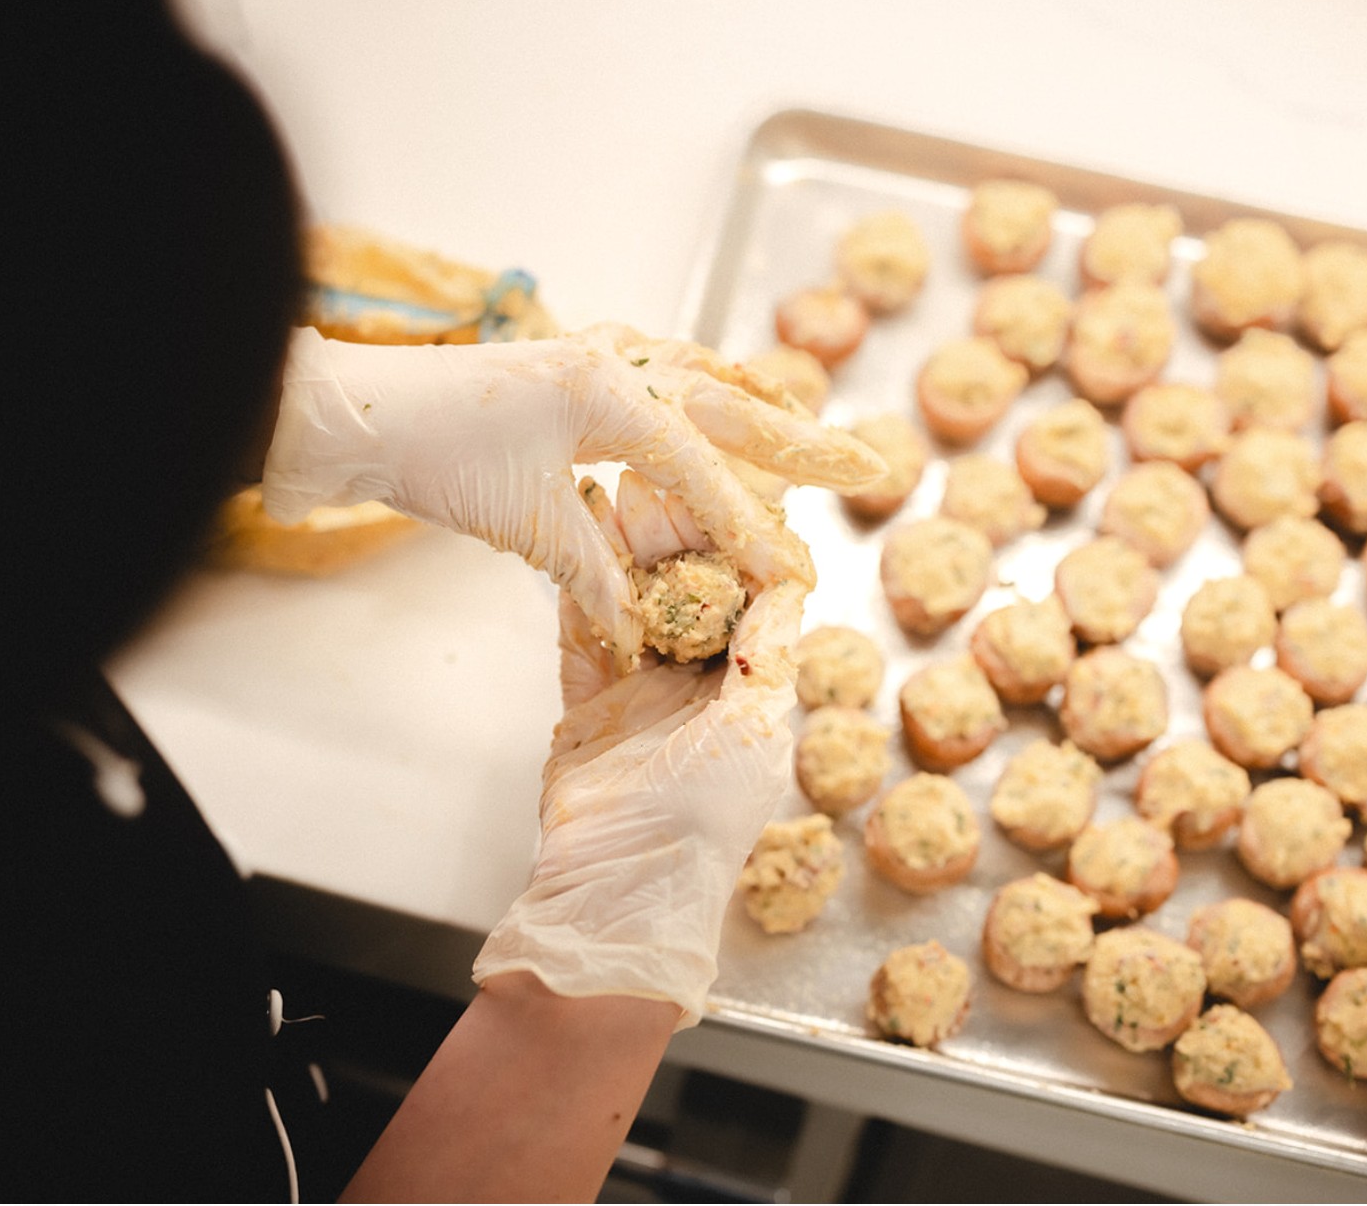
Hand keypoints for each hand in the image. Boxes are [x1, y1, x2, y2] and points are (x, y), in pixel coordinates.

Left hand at [263, 324, 880, 667]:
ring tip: (807, 423)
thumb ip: (598, 577)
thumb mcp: (527, 526)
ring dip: (755, 403)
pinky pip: (654, 369)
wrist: (348, 413)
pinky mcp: (566, 363)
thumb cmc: (428, 456)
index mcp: (609, 390)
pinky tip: (712, 401)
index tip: (795, 570)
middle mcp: (612, 357)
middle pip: (729, 403)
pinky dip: (695, 389)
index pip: (704, 468)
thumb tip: (643, 633)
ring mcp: (590, 352)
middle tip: (867, 464)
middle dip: (800, 441)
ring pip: (697, 373)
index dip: (753, 526)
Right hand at [470, 482, 805, 1025]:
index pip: (753, 603)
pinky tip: (572, 540)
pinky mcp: (585, 708)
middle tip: (660, 476)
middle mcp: (697, 691)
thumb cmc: (703, 822)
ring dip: (622, 553)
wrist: (619, 890)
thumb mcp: (753, 730)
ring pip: (631, 605)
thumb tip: (794, 580)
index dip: (744, 546)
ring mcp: (638, 698)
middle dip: (675, 537)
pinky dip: (575, 592)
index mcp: (750, 695)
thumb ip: (767, 655)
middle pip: (688, 595)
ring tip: (613, 490)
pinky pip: (580, 638)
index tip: (737, 486)